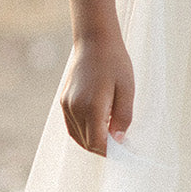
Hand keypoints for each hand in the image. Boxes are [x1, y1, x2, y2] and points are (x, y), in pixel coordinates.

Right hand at [59, 35, 134, 154]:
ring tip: (111, 136)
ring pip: (78, 136)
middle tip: (122, 145)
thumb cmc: (115, 62)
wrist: (94, 40)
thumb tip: (119, 140)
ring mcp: (66, 105)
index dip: (112, 151)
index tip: (125, 150)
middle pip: (87, 142)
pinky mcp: (63, 101)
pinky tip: (98, 128)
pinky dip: (84, 133)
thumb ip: (123, 117)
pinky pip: (72, 126)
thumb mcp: (127, 90)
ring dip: (93, 142)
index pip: (98, 142)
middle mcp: (74, 108)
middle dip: (104, 148)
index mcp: (91, 107)